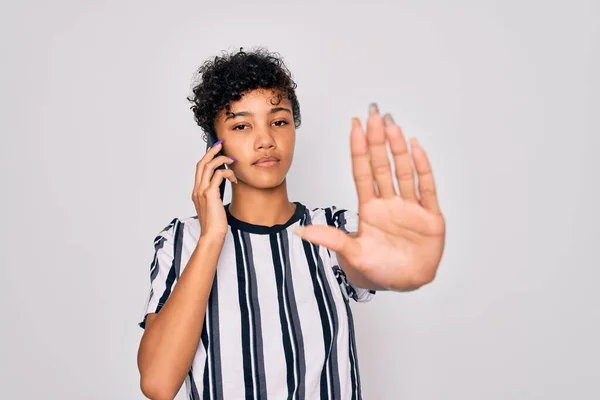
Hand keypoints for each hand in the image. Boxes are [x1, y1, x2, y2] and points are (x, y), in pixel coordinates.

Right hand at [192, 140, 236, 239]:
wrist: (212, 234)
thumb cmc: (215, 222)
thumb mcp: (213, 205)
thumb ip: (214, 193)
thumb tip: (223, 182)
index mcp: (197, 191)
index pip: (199, 169)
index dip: (207, 157)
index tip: (215, 150)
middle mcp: (197, 189)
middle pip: (202, 163)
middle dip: (212, 151)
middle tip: (221, 145)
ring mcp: (202, 191)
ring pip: (209, 166)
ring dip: (221, 160)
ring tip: (232, 160)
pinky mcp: (210, 194)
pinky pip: (219, 175)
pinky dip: (227, 173)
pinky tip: (234, 179)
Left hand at [294, 104, 445, 289]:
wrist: (404, 283)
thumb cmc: (377, 268)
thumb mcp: (352, 254)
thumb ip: (331, 239)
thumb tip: (300, 231)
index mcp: (370, 208)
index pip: (362, 172)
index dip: (358, 149)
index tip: (354, 126)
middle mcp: (389, 202)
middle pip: (381, 165)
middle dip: (377, 140)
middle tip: (374, 114)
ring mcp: (410, 207)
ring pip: (403, 171)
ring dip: (398, 149)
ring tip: (392, 125)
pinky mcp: (430, 216)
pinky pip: (427, 188)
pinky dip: (422, 168)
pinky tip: (417, 148)